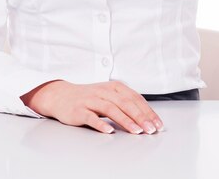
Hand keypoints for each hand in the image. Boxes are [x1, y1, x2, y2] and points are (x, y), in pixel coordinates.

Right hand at [23, 79, 163, 134]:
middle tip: (151, 129)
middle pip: (125, 103)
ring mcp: (91, 100)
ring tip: (136, 131)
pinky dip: (101, 124)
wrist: (61, 96)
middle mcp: (104, 91)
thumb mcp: (109, 95)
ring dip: (125, 120)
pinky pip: (91, 117)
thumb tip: (147, 116)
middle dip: (140, 117)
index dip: (147, 111)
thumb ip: (125, 102)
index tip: (157, 124)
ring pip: (111, 109)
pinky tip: (109, 131)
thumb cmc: (89, 98)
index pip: (134, 98)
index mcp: (114, 86)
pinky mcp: (79, 110)